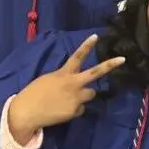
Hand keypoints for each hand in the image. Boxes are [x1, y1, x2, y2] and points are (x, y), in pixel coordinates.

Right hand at [5, 35, 123, 141]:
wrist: (26, 112)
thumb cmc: (34, 94)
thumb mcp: (48, 79)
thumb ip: (64, 78)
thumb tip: (75, 82)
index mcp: (63, 74)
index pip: (77, 56)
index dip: (86, 46)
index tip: (96, 36)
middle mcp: (73, 84)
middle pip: (95, 73)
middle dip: (110, 65)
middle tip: (123, 59)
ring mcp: (76, 98)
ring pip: (91, 94)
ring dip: (84, 96)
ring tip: (68, 100)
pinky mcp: (75, 111)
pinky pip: (81, 109)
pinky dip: (74, 110)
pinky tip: (62, 111)